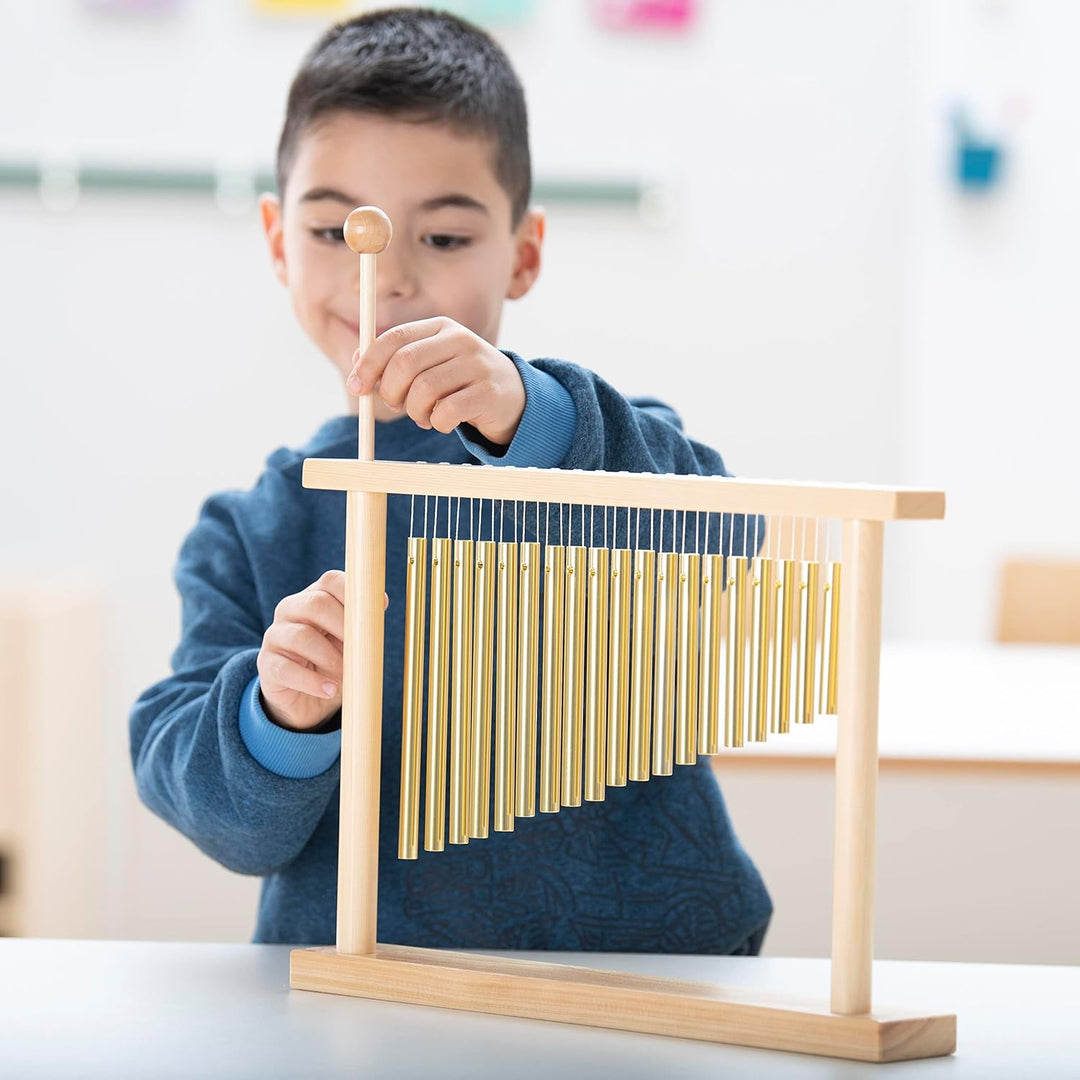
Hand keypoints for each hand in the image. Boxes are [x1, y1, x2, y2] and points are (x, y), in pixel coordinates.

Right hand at [256, 570, 387, 731]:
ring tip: (345, 675)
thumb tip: (380, 602)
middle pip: (316, 603)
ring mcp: (275, 636)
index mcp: (313, 598)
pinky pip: (287, 669)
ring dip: (330, 658)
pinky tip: (330, 690)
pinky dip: (313, 682)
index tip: (377, 610)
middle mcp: (290, 610)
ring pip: (301, 637)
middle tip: (361, 648)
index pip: (330, 581)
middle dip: (343, 625)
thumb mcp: (347, 641)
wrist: (302, 697)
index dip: (354, 593)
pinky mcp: (266, 665)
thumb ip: (360, 623)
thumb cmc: (329, 661)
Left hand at [346, 317, 525, 446]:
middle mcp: (460, 340)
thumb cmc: (461, 382)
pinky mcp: (489, 392)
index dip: (369, 363)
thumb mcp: (430, 364)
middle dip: (391, 391)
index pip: (395, 338)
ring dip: (415, 411)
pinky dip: (437, 423)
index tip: (356, 387)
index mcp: (441, 327)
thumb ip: (395, 360)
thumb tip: (356, 362)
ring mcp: (477, 365)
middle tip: (396, 405)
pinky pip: (446, 412)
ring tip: (424, 416)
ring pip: (424, 390)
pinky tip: (443, 422)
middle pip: (406, 363)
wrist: (512, 398)